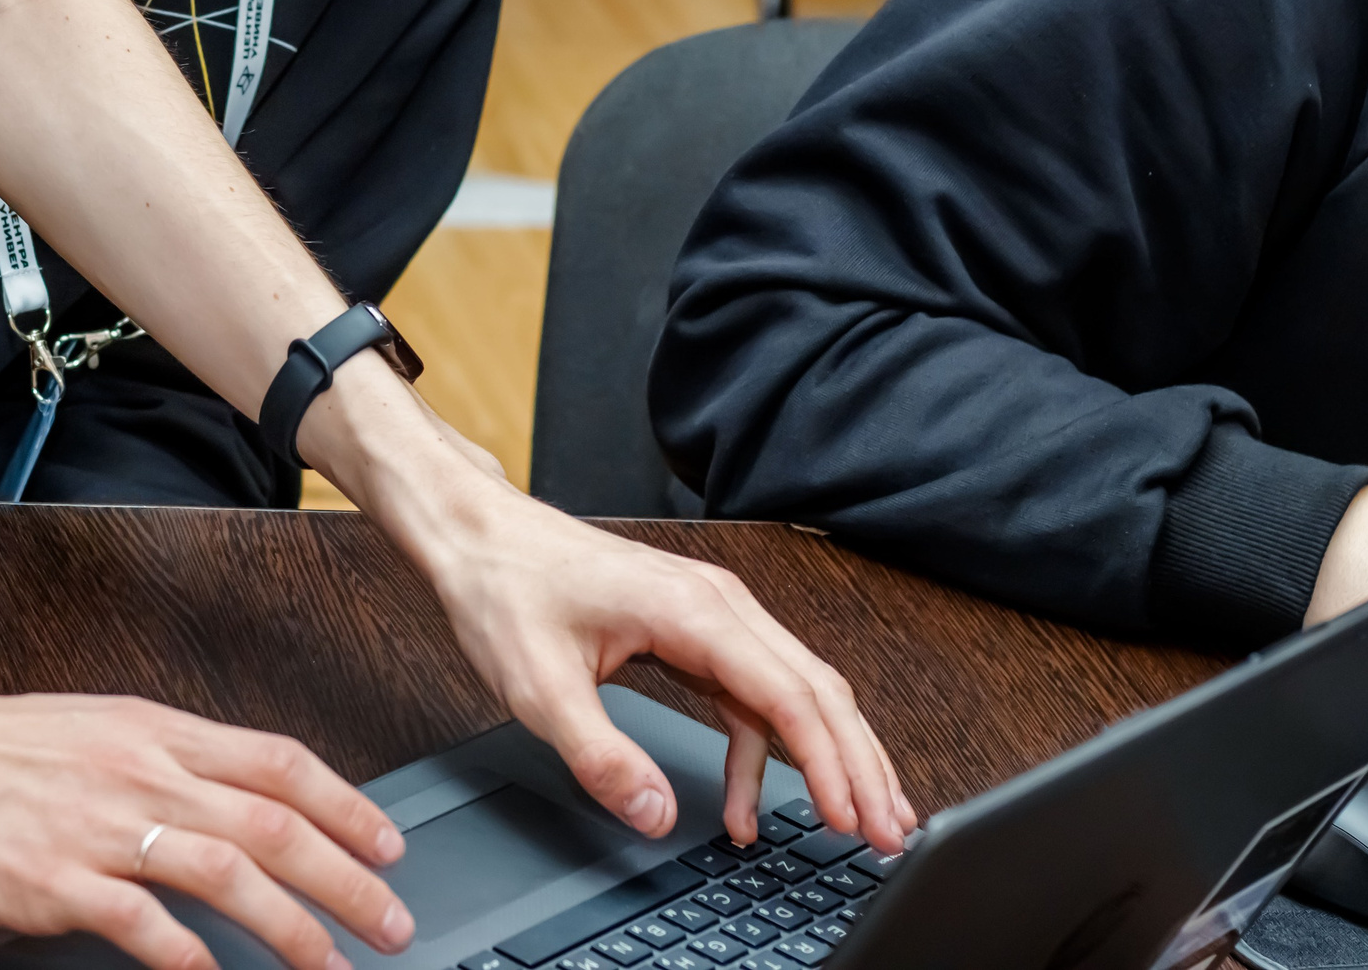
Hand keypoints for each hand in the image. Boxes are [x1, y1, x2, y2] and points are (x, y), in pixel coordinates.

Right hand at [0, 680, 414, 969]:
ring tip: (331, 966)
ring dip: (294, 928)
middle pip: (274, 823)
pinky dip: (192, 960)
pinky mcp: (52, 881)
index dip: (346, 805)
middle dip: (348, 879)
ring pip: (230, 873)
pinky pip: (146, 927)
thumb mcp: (80, 729)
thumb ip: (152, 762)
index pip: (277, 761)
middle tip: (392, 922)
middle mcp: (136, 768)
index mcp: (148, 727)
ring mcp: (97, 826)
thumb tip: (214, 800)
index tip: (388, 845)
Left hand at [301, 374, 913, 855]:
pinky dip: (769, 749)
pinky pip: (752, 694)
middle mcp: (718, 605)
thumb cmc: (507, 588)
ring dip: (827, 758)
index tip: (855, 819)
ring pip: (795, 690)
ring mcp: (710, 615)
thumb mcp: (540, 688)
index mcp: (694, 611)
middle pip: (816, 691)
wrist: (478, 534)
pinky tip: (756, 803)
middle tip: (889, 834)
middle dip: (859, 766)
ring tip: (854, 824)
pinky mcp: (693, 630)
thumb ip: (602, 758)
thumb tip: (657, 815)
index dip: (831, 764)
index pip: (790, 695)